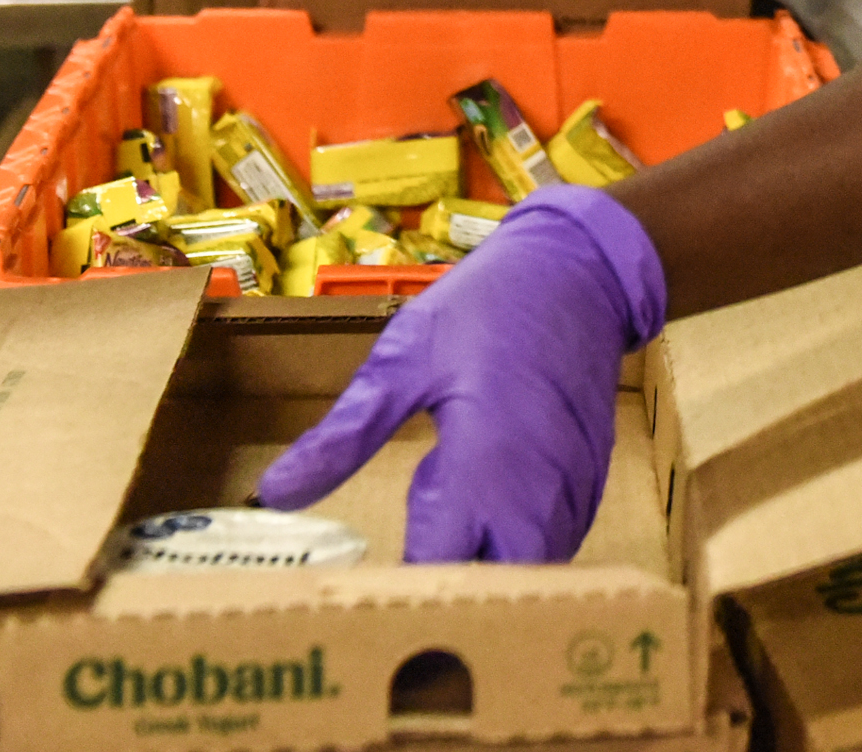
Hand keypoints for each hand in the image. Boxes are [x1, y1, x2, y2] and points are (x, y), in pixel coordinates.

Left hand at [254, 187, 664, 561]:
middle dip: (450, 591)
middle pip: (495, 587)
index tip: (362, 590)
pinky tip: (485, 512)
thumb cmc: (486, 307)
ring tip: (441, 530)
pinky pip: (557, 542)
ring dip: (487, 568)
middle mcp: (535, 494)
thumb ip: (344, 435)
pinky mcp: (589, 483)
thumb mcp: (404, 360)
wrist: (580, 271)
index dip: (403, 589)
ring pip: (532, 570)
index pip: (442, 567)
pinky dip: (520, 545)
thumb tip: (272, 494)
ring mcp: (571, 492)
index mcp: (482, 466)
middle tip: (401, 568)